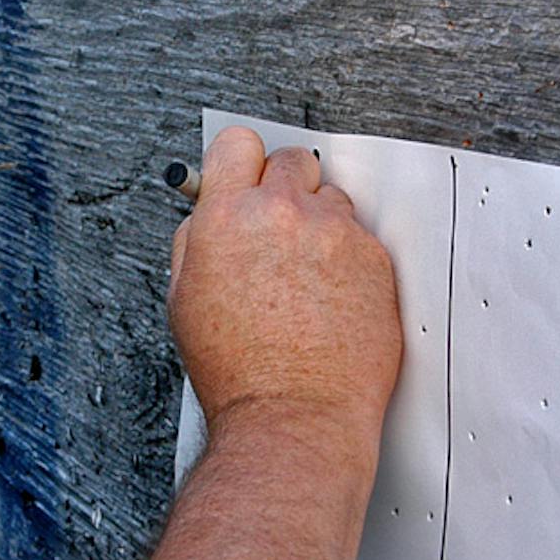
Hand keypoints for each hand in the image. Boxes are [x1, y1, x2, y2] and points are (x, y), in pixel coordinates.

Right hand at [168, 127, 402, 441]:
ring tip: (307, 279)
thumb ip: (197, 243)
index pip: (236, 144)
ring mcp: (333, 233)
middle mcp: (281, 214)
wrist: (294, 415)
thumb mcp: (185, 300)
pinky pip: (360, 239)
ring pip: (331, 200)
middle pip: (293, 159)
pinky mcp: (374, 257)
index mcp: (224, 218)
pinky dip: (349, 261)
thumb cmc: (239, 373)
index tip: (246, 176)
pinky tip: (332, 300)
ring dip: (320, 226)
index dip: (241, 162)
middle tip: (280, 228)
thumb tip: (209, 214)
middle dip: (286, 188)